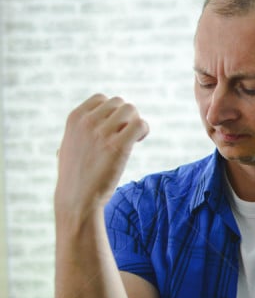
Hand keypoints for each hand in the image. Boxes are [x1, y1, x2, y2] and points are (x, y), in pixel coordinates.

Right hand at [55, 94, 148, 216]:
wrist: (77, 198)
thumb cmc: (74, 176)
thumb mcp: (68, 146)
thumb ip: (78, 132)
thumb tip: (82, 126)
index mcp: (75, 118)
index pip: (102, 99)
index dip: (113, 111)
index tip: (115, 127)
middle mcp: (87, 122)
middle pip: (119, 103)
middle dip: (127, 117)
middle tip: (127, 135)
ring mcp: (102, 133)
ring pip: (131, 110)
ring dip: (136, 122)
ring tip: (133, 138)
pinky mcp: (117, 146)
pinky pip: (140, 124)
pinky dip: (144, 130)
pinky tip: (139, 140)